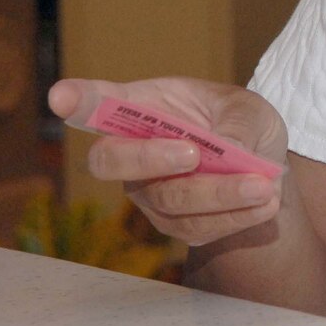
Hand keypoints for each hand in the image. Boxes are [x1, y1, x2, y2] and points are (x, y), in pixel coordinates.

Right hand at [48, 76, 289, 246]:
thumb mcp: (250, 110)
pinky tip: (264, 202)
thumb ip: (237, 124)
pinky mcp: (171, 224)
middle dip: (148, 158)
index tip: (59, 97)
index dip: (79, 101)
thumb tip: (229, 150)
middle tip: (194, 153)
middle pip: (110, 161)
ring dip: (217, 194)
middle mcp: (132, 150)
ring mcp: (147, 191)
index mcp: (144, 106)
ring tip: (262, 184)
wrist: (265, 171)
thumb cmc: (245, 126)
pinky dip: (234, 215)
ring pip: (167, 200)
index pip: (101, 102)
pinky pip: (195, 227)